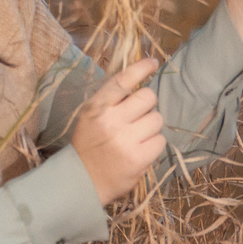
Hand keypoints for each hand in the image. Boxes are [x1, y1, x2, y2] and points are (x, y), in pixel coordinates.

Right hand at [71, 58, 165, 203]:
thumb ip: (111, 100)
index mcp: (97, 107)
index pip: (122, 81)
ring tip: (137, 137)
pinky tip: (141, 150)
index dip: (140, 69)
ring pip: (157, 119)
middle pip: (148, 98)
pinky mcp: (138, 159)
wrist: (82, 180)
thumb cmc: (89, 144)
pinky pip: (160, 141)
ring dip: (151, 126)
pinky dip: (154, 144)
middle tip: (138, 117)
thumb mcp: (91, 116)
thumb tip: (140, 82)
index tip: (153, 63)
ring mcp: (125, 140)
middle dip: (147, 105)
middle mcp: (110, 121)